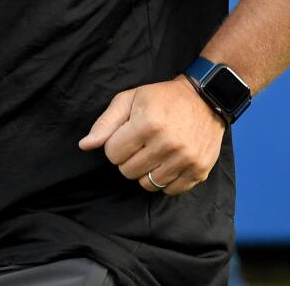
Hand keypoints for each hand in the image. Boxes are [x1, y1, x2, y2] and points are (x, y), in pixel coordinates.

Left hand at [78, 76, 225, 195]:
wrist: (205, 99)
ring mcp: (186, 159)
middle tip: (139, 144)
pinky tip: (167, 162)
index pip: (113, 154)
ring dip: (145, 171)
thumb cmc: (162, 98)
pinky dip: (165, 180)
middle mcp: (168, 143)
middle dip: (128, 159)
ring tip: (153, 153)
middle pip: (128, 171)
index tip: (125, 136)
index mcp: (148, 124)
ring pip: (148, 184)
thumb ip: (106, 123)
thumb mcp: (130, 99)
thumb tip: (85, 146)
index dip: (115, 145)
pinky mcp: (199, 171)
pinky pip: (170, 190)